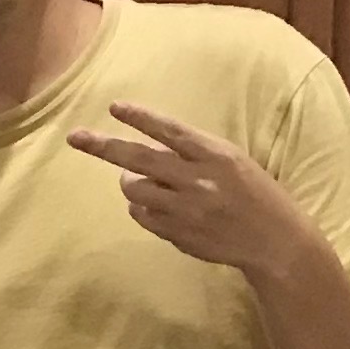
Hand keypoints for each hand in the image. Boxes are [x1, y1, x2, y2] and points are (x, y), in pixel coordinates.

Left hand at [66, 103, 319, 279]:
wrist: (274, 240)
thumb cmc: (253, 193)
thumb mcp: (232, 161)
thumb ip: (193, 153)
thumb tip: (148, 148)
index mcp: (215, 155)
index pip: (170, 131)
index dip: (140, 118)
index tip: (114, 107)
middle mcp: (198, 180)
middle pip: (138, 159)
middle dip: (103, 146)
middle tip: (75, 138)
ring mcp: (185, 210)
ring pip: (134, 189)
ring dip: (129, 182)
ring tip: (140, 181)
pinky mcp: (177, 234)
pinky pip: (141, 215)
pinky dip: (141, 207)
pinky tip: (158, 206)